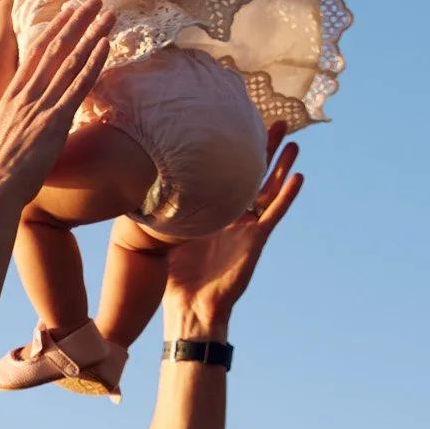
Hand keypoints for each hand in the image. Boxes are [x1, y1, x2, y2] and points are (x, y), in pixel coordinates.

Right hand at [0, 0, 111, 203]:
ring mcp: (40, 106)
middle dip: (76, 21)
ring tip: (109, 14)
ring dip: (91, 34)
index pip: (35, 54)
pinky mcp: (55, 121)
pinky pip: (78, 86)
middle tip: (94, 1)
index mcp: (11, 97)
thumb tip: (19, 127)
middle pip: (55, 48)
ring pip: (70, 61)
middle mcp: (25, 95)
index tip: (69, 12)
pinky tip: (106, 45)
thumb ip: (13, 125)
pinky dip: (93, 63)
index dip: (55, 30)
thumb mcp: (2, 139)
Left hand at [165, 124, 303, 336]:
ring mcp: (247, 227)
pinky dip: (287, 196)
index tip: (233, 126)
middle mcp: (232, 215)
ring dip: (281, 166)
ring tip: (293, 142)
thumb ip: (158, 211)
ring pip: (269, 190)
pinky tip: (298, 176)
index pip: (222, 175)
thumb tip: (131, 183)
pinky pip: (274, 214)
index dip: (230, 154)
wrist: (189, 306)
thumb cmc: (174, 274)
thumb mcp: (162, 234)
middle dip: (263, 150)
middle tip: (274, 122)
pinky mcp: (256, 241)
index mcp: (211, 211)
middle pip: (251, 176)